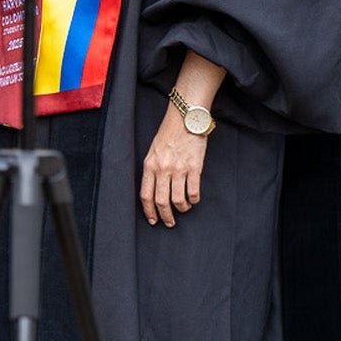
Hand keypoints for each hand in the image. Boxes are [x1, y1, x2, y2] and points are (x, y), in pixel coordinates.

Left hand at [141, 111, 206, 226]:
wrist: (186, 118)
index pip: (146, 195)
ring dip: (181, 208)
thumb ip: (152, 169)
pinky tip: (193, 199)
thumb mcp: (153, 150)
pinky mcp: (195, 168)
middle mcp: (162, 169)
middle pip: (161, 201)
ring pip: (178, 200)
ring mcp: (179, 169)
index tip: (153, 220)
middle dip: (165, 216)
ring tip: (183, 208)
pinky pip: (193, 192)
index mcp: (150, 165)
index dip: (149, 211)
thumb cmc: (169, 133)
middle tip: (170, 222)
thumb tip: (154, 190)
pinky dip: (193, 200)